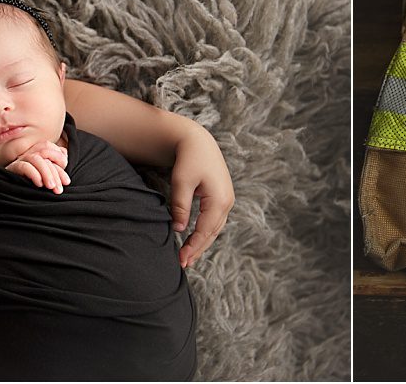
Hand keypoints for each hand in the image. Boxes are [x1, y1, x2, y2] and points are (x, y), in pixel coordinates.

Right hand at [5, 140, 70, 194]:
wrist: (13, 193)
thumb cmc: (33, 184)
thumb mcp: (47, 176)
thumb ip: (56, 167)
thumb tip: (65, 158)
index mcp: (39, 151)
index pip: (52, 149)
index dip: (61, 160)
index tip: (66, 181)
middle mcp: (30, 152)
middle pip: (45, 153)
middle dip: (56, 172)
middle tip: (59, 189)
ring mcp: (21, 159)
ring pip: (36, 159)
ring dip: (46, 173)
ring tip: (51, 187)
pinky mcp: (13, 168)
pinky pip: (24, 166)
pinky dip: (34, 174)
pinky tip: (39, 184)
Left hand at [168, 126, 233, 267]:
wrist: (198, 141)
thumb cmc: (189, 158)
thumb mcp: (181, 182)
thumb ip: (180, 207)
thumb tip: (178, 230)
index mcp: (219, 199)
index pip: (205, 230)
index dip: (193, 247)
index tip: (181, 260)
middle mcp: (227, 201)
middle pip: (213, 233)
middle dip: (198, 249)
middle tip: (183, 264)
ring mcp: (227, 199)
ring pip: (215, 228)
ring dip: (203, 242)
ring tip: (189, 256)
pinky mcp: (223, 197)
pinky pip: (215, 221)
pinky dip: (206, 232)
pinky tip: (196, 239)